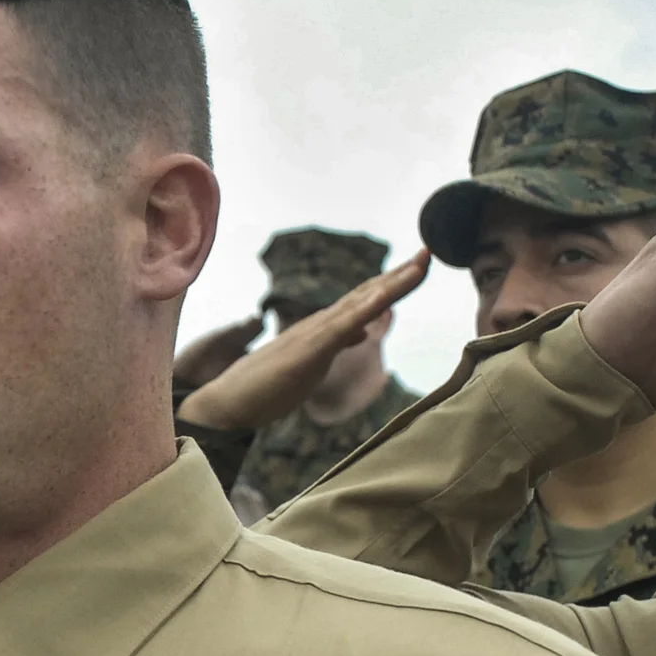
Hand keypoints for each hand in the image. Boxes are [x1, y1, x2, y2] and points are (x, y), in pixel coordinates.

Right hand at [178, 253, 430, 430]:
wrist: (227, 402)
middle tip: (428, 253)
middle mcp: (322, 324)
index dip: (392, 284)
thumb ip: (335, 344)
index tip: (418, 267)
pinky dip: (365, 308)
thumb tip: (361, 331)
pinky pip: (342, 326)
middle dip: (400, 275)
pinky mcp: (308, 351)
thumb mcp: (312, 365)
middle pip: (368, 294)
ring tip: (420, 263)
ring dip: (393, 283)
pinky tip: (385, 295)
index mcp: (324, 330)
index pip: (364, 302)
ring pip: (362, 303)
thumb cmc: (264, 387)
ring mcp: (315, 335)